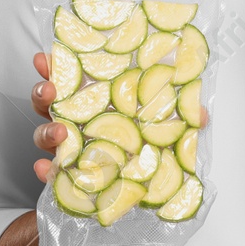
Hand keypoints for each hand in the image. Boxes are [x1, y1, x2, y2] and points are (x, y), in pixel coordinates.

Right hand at [27, 51, 207, 184]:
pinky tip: (45, 169)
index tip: (45, 56)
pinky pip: (52, 173)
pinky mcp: (71, 176)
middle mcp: (79, 121)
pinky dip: (46, 171)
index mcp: (98, 101)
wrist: (147, 189)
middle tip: (49, 89)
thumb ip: (180, 116)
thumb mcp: (168, 125)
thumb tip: (201, 116)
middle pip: (50, 103)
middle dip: (43, 92)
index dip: (54, 66)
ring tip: (58, 131)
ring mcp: (71, 148)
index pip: (71, 79)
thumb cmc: (152, 145)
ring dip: (45, 131)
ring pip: (45, 135)